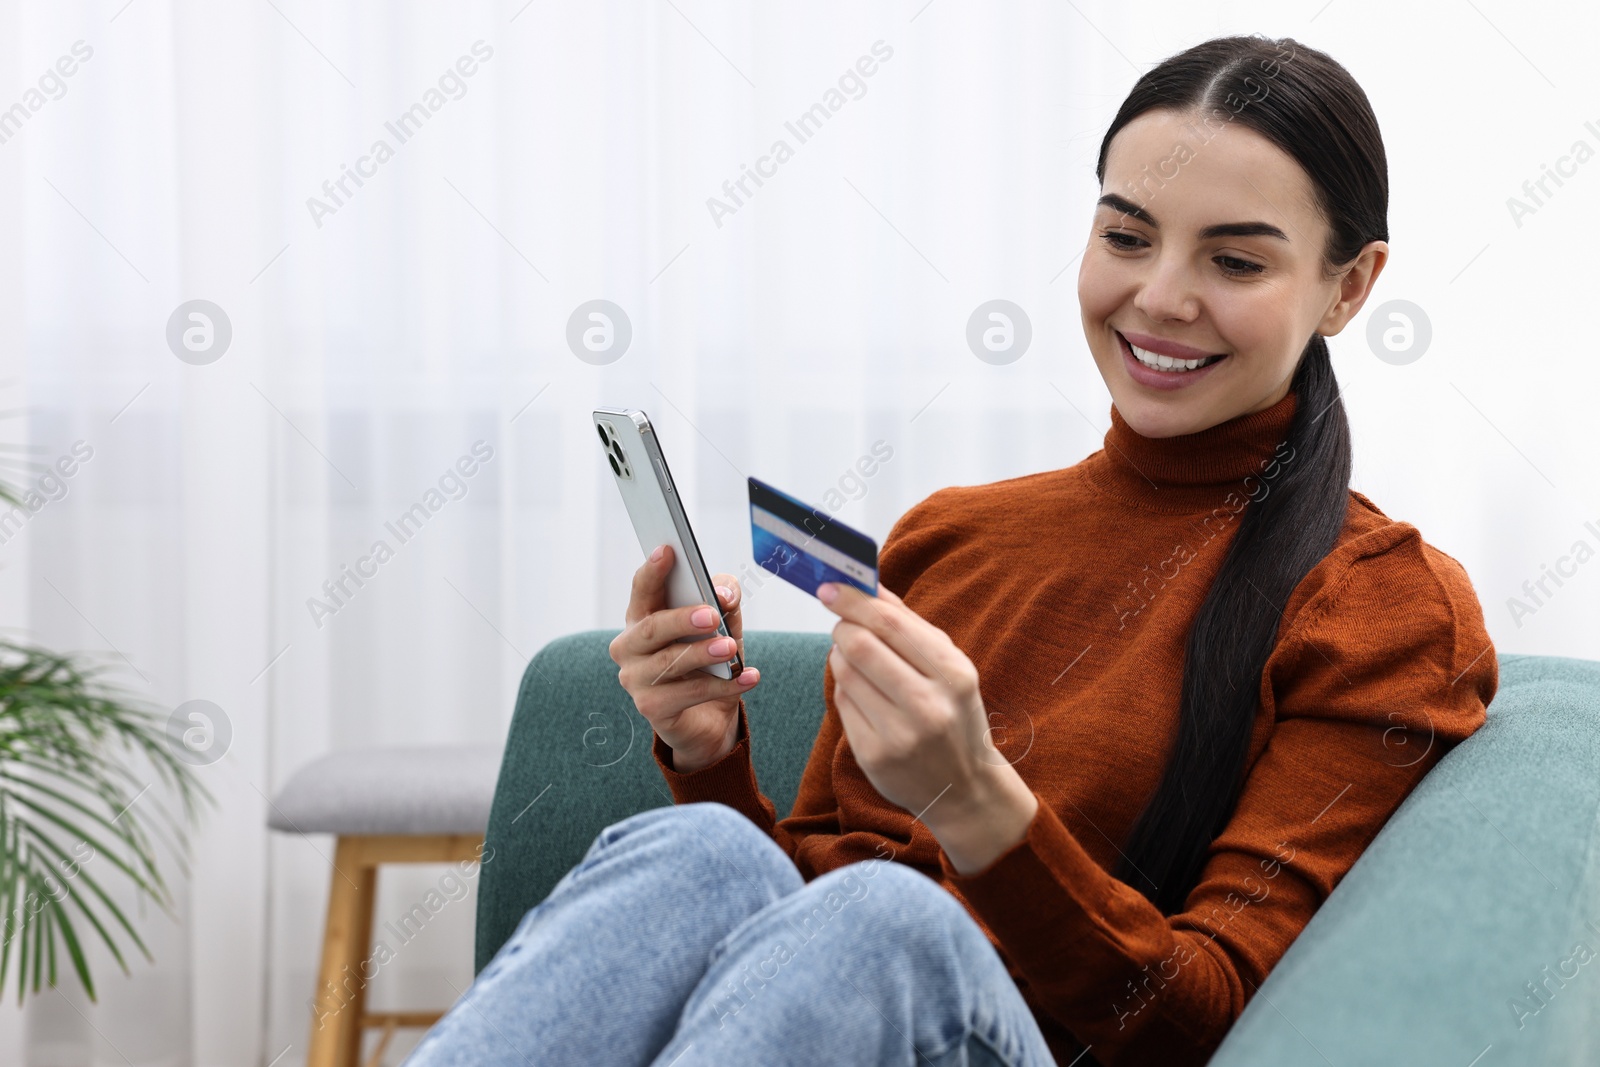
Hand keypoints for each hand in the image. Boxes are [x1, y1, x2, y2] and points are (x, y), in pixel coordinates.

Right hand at [609, 544, 759, 772]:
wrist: (707, 717)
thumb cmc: (708, 661)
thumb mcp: (722, 625)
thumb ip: (724, 600)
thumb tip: (725, 595)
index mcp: (641, 617)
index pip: (642, 589)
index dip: (653, 570)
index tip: (668, 550)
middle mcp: (629, 646)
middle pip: (652, 627)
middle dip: (682, 619)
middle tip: (712, 615)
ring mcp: (636, 679)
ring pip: (670, 662)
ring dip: (703, 653)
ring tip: (731, 649)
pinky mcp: (651, 708)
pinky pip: (689, 693)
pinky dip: (723, 686)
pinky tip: (748, 678)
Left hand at [818, 580, 1037, 873]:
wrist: (964, 787)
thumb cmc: (954, 714)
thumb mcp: (949, 667)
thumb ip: (909, 625)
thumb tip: (868, 584)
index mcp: (954, 674)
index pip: (891, 623)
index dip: (854, 600)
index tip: (831, 587)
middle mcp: (928, 705)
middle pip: (861, 646)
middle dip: (843, 627)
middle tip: (842, 624)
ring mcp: (899, 734)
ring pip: (845, 674)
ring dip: (840, 656)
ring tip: (855, 659)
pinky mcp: (873, 756)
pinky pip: (842, 704)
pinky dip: (844, 688)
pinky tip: (861, 691)